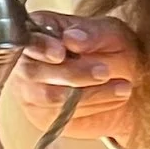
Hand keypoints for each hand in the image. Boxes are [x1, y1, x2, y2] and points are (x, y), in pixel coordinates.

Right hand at [17, 12, 139, 144]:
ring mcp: (31, 91)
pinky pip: (63, 116)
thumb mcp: (109, 33)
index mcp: (37, 32)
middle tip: (104, 71)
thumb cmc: (109, 48)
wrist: (123, 78)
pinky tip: (114, 97)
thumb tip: (71, 38)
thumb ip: (91, 34)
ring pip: (51, 97)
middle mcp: (26, 61)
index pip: (27, 39)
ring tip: (123, 86)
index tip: (60, 53)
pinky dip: (93, 107)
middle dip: (72, 73)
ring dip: (89, 93)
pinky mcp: (44, 116)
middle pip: (34, 72)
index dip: (41, 47)